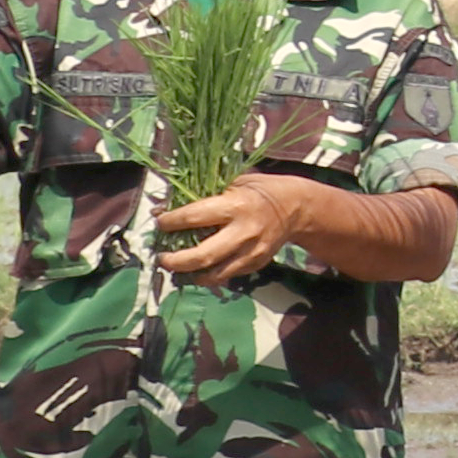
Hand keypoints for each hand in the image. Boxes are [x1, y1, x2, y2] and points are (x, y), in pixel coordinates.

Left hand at [154, 171, 329, 284]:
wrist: (297, 207)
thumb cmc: (260, 190)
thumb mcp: (234, 183)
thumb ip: (204, 195)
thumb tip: (168, 207)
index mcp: (235, 206)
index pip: (193, 217)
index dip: (171, 222)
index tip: (160, 222)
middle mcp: (243, 232)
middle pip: (202, 255)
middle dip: (175, 260)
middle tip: (161, 257)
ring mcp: (251, 252)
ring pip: (214, 273)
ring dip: (189, 274)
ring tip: (176, 268)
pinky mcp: (256, 264)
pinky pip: (227, 275)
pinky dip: (209, 275)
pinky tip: (198, 270)